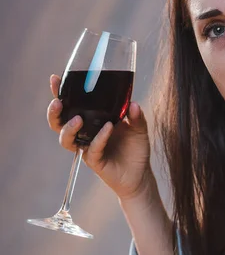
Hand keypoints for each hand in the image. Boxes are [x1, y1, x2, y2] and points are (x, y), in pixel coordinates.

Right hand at [47, 74, 152, 199]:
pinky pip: (91, 148)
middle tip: (58, 102)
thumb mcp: (139, 128)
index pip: (71, 105)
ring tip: (77, 119)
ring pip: (66, 139)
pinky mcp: (94, 161)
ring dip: (68, 128)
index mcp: (91, 120)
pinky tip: (108, 128)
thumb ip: (136, 115)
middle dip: (54, 112)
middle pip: (59, 122)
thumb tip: (133, 104)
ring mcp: (87, 148)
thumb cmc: (135, 149)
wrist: (140, 174)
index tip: (55, 79)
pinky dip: (99, 137)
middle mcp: (85, 133)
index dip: (60, 93)